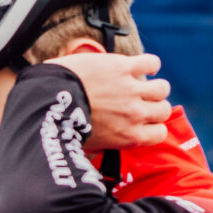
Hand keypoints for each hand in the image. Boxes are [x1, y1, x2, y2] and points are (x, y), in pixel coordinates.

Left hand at [40, 50, 171, 150]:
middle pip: (164, 110)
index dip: (154, 126)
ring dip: (154, 86)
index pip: (159, 134)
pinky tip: (141, 66)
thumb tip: (105, 150)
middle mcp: (135, 114)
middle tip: (141, 102)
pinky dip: (149, 64)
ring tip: (142, 84)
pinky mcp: (123, 67)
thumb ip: (105, 145)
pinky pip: (151, 62)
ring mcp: (131, 90)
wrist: (49, 102)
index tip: (145, 122)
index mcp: (128, 136)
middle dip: (154, 106)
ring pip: (162, 88)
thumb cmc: (63, 126)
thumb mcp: (88, 146)